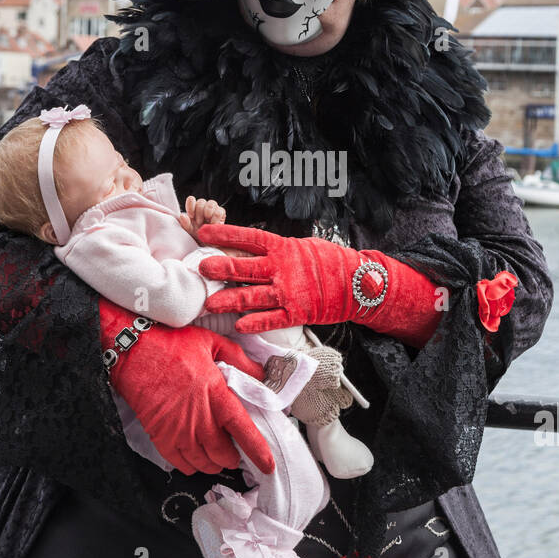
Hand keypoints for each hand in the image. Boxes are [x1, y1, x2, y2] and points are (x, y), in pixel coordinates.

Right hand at [98, 298, 274, 474]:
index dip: (259, 453)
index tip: (268, 465)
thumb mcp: (212, 343)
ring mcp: (179, 432)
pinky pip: (182, 465)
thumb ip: (240, 361)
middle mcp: (200, 419)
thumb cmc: (171, 345)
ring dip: (215, 463)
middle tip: (235, 449)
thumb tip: (262, 374)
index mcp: (217, 395)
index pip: (245, 432)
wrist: (134, 352)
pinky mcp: (161, 438)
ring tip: (217, 454)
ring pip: (205, 464)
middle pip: (225, 455)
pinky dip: (193, 466)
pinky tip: (196, 456)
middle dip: (234, 457)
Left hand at [177, 195, 225, 239]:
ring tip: (207, 223)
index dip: (191, 205)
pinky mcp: (221, 213)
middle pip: (201, 201)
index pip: (191, 200)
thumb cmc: (198, 235)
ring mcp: (213, 209)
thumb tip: (182, 215)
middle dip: (199, 213)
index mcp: (193, 209)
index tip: (191, 215)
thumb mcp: (189, 231)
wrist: (209, 243)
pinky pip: (219, 211)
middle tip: (199, 223)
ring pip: (211, 203)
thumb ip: (185, 223)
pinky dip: (215, 219)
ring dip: (208, 214)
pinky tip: (213, 225)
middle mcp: (203, 207)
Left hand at [195, 224, 440, 345]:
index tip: (204, 232)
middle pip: (244, 268)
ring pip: (252, 297)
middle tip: (200, 267)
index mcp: (282, 248)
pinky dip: (254, 323)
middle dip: (221, 267)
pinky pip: (271, 319)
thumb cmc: (328, 262)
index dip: (225, 234)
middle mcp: (282, 269)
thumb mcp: (300, 248)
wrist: (358, 282)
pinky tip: (238, 326)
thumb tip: (248, 250)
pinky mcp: (297, 313)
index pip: (248, 238)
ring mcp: (288, 293)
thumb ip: (275, 251)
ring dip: (229, 300)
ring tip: (209, 303)